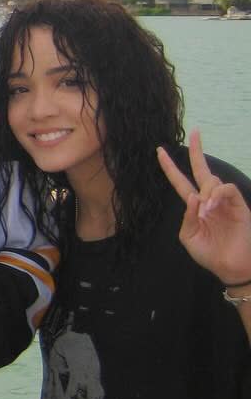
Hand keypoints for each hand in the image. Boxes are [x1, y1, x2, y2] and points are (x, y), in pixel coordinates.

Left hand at [158, 130, 250, 285]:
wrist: (229, 266)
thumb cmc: (209, 253)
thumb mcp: (189, 236)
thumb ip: (187, 217)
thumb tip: (192, 197)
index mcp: (194, 206)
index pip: (180, 181)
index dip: (170, 167)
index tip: (159, 151)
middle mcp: (209, 200)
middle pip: (201, 170)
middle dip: (197, 151)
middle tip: (196, 131)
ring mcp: (225, 201)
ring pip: (213, 180)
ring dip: (206, 193)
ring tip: (206, 212)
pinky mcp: (239, 205)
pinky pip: (227, 189)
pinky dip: (217, 194)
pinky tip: (213, 206)